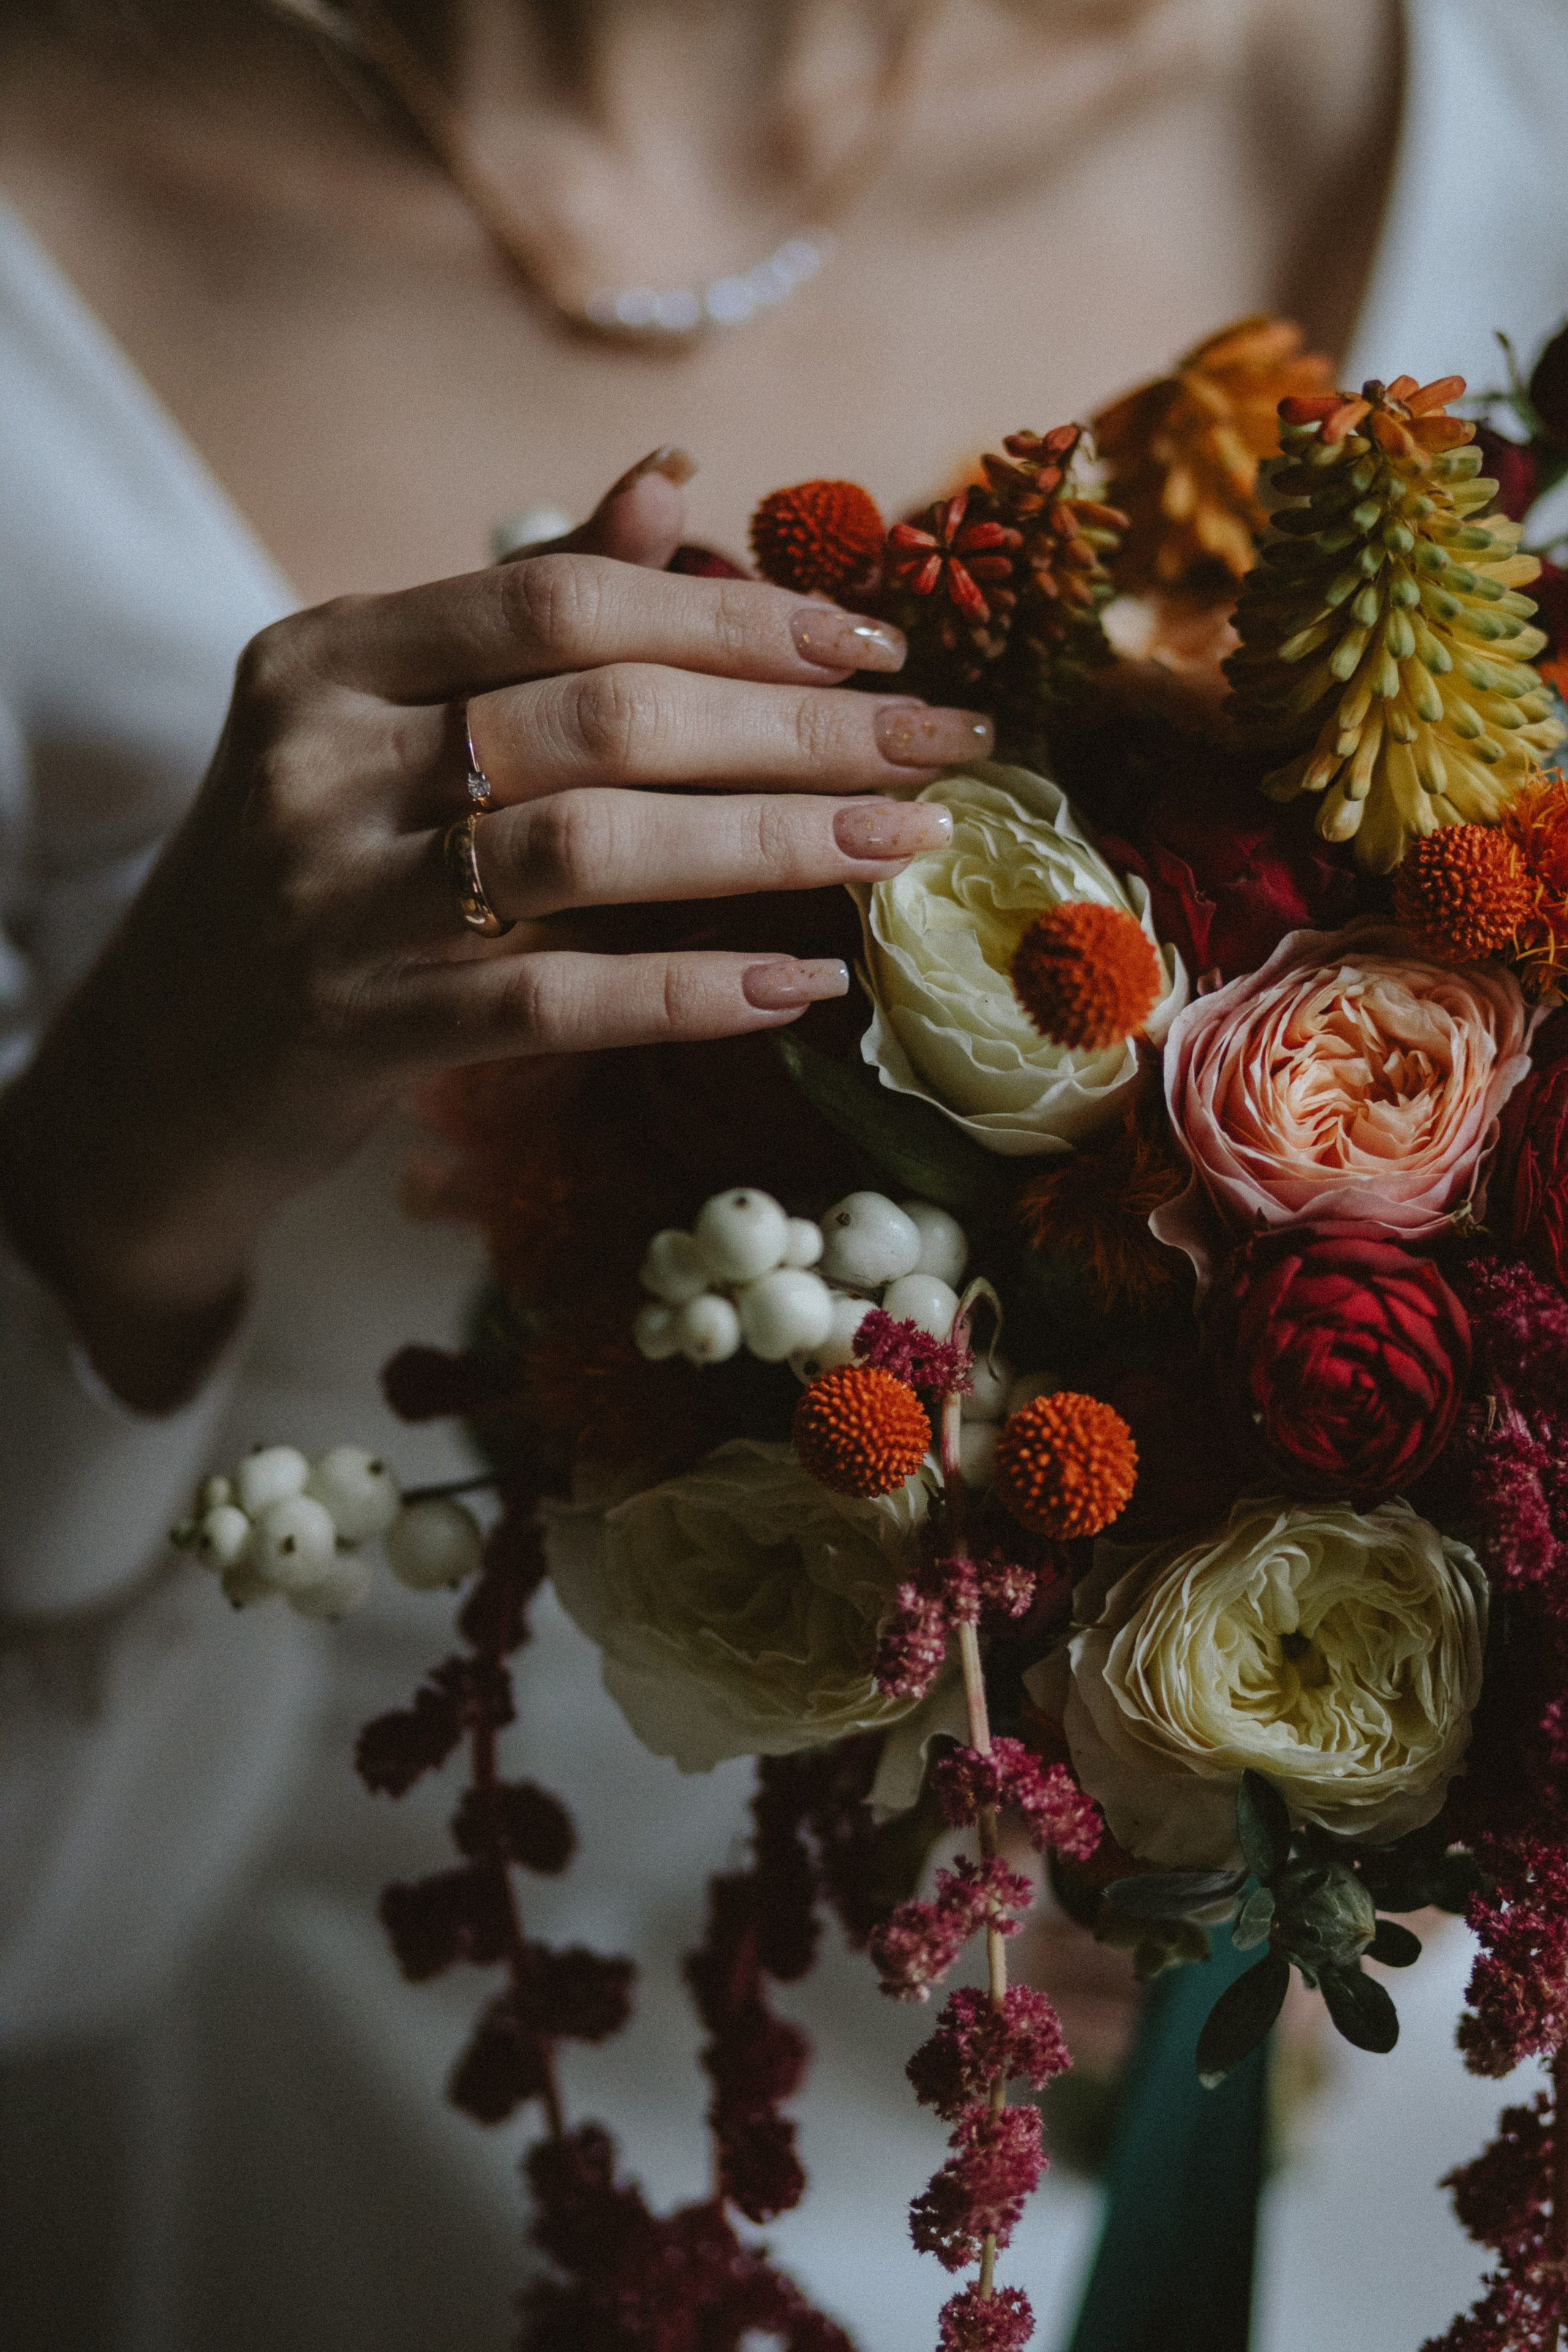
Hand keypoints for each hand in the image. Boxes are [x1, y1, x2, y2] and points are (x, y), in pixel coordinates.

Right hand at [0, 448, 991, 1406]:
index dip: (734, 613)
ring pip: (590, 848)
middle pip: (601, 713)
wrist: (157, 1071)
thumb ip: (517, 612)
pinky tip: (797, 985)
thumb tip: (668, 488)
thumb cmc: (304, 878)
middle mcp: (321, 761)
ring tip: (904, 850)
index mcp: (329, 656)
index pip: (559, 599)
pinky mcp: (359, 1030)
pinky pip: (552, 1003)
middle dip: (797, 727)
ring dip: (771, 844)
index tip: (874, 644)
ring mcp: (332, 900)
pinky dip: (686, 990)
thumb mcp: (376, 725)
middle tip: (944, 745)